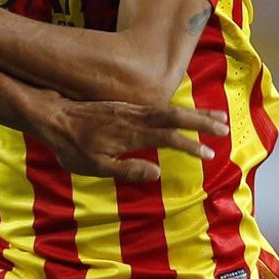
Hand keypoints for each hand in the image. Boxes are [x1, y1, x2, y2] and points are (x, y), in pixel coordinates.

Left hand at [38, 97, 226, 183]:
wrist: (53, 116)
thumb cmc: (71, 146)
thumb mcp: (94, 166)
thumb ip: (126, 169)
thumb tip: (157, 172)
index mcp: (131, 133)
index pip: (169, 138)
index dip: (191, 145)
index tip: (209, 154)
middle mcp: (135, 117)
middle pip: (176, 116)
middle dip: (202, 122)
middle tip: (225, 129)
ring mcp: (131, 109)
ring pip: (169, 109)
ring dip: (194, 114)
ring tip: (216, 118)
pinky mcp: (126, 106)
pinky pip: (158, 106)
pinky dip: (177, 110)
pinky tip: (186, 115)